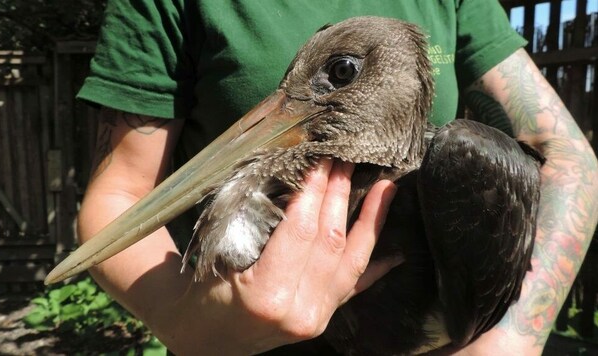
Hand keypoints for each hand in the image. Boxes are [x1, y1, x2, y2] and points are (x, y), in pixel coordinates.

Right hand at [164, 159, 397, 354]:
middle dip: (340, 194)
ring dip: (371, 221)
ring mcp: (316, 319)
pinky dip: (376, 267)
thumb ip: (254, 223)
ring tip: (387, 188)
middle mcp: (300, 311)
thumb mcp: (217, 257)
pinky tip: (398, 253)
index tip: (321, 159)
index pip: (301, 230)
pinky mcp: (323, 320)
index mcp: (267, 295)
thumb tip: (293, 181)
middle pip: (330, 240)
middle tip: (346, 159)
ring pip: (353, 261)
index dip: (314, 190)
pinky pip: (354, 288)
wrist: (203, 341)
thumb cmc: (201, 295)